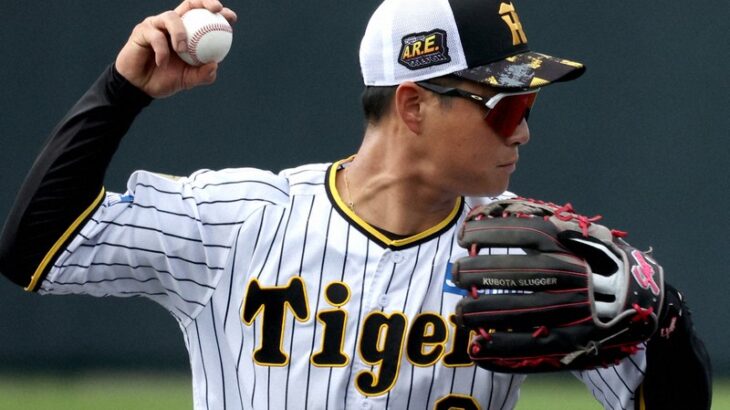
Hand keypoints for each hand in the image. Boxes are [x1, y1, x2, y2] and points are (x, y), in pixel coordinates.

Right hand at [114, 0, 236, 97]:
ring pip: (171, 17)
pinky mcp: (142, 30)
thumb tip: (215, 64)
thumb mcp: (188, 80)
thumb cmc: (165, 79)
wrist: (140, 87)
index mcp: (188, 32)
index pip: (204, 16)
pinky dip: (161, 50)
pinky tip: (162, 62)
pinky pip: (155, 35)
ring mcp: (157, 25)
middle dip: (204, 1)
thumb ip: (203, 75)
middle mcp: (173, 24)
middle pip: (190, 4)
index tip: (231, 18)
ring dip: (180, 32)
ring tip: (182, 48)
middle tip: (215, 10)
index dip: (218, 12)